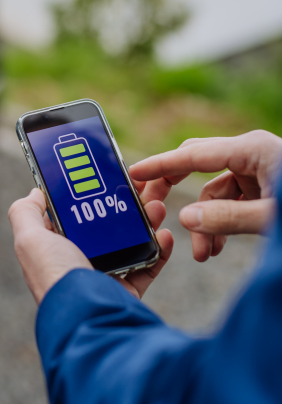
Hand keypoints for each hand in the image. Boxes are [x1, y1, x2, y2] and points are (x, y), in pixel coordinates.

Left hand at [8, 188, 172, 304]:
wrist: (87, 316)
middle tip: (140, 187)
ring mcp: (104, 278)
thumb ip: (25, 213)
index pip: (72, 216)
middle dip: (124, 205)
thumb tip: (35, 193)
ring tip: (156, 206)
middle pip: (106, 226)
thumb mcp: (28, 240)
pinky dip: (160, 249)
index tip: (107, 176)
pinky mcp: (128, 292)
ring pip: (129, 242)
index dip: (87, 195)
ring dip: (145, 221)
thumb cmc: (55, 276)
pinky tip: (165, 234)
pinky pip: (148, 266)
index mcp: (54, 250)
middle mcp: (78, 263)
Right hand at [129, 130, 281, 262]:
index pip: (195, 154)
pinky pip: (229, 201)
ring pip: (213, 191)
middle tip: (150, 208)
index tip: (134, 173)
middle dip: (173, 190)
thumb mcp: (272, 218)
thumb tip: (185, 218)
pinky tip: (216, 247)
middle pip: (196, 165)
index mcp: (252, 149)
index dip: (161, 164)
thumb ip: (229, 218)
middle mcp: (250, 153)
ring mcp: (255, 169)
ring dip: (204, 222)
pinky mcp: (260, 185)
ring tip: (202, 254)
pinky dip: (220, 223)